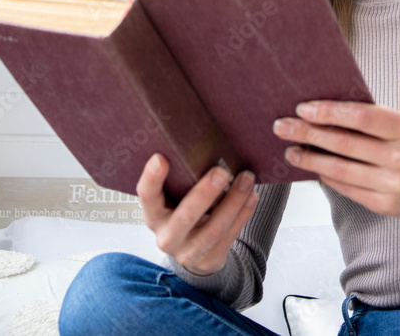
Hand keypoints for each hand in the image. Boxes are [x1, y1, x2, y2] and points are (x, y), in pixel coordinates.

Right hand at [136, 153, 258, 275]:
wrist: (195, 254)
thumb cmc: (185, 213)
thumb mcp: (175, 200)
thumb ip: (182, 181)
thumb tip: (204, 141)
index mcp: (153, 214)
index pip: (147, 196)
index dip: (152, 178)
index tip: (160, 157)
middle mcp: (167, 235)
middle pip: (184, 216)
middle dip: (204, 193)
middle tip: (222, 171)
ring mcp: (188, 251)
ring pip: (213, 229)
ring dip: (233, 202)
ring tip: (247, 178)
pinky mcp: (209, 260)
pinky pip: (229, 237)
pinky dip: (243, 214)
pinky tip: (252, 196)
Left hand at [273, 101, 399, 220]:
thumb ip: (376, 120)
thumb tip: (329, 111)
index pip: (360, 116)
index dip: (328, 112)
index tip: (303, 108)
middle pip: (344, 143)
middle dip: (308, 134)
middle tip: (281, 126)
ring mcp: (395, 184)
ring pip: (341, 170)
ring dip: (311, 160)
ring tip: (292, 152)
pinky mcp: (388, 206)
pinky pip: (349, 190)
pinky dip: (329, 179)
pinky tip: (316, 171)